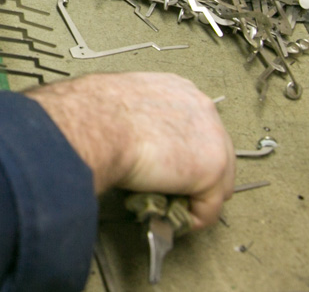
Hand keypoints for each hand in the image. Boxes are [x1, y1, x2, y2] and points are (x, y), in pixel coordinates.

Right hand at [25, 72, 234, 228]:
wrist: (96, 123)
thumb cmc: (93, 111)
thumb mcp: (116, 101)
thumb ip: (132, 116)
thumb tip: (118, 131)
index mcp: (177, 88)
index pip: (194, 127)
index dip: (181, 151)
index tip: (165, 166)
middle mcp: (201, 107)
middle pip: (213, 153)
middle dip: (192, 176)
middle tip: (166, 190)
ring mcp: (213, 138)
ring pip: (216, 182)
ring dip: (191, 197)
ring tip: (164, 206)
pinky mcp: (212, 171)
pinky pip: (208, 208)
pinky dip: (190, 219)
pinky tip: (168, 219)